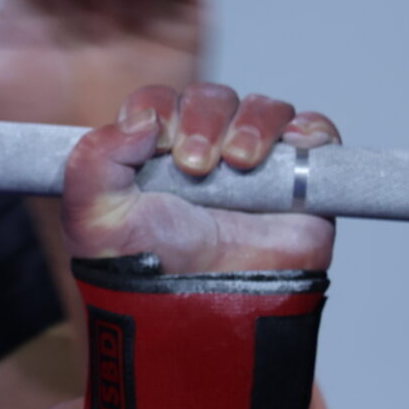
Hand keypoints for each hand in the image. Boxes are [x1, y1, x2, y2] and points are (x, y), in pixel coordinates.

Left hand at [63, 83, 339, 274]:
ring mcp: (254, 165)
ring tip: (239, 161)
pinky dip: (310, 128)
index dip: (159, 109)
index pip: (158, 102)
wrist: (200, 309)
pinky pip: (316, 133)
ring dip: (253, 122)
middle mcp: (203, 151)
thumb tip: (142, 119)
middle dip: (202, 119)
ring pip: (263, 109)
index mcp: (150, 154)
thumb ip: (93, 160)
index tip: (157, 141)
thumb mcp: (93, 217)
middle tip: (195, 164)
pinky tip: (295, 145)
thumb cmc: (145, 268)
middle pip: (211, 99)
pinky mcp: (299, 182)